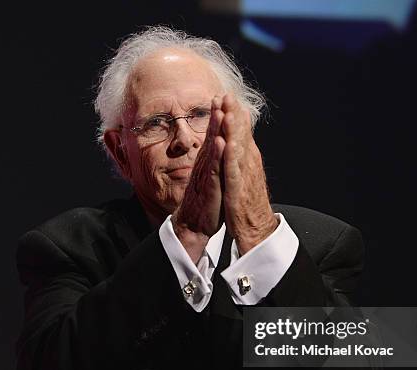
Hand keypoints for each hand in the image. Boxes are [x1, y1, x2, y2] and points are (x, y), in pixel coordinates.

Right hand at [172, 96, 225, 261]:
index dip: (217, 118)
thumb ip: (212, 161)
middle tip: (221, 96)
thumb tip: (217, 144)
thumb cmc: (203, 203)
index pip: (213, 136)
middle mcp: (204, 167)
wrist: (193, 227)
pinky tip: (223, 143)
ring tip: (221, 112)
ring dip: (216, 131)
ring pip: (212, 151)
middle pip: (211, 137)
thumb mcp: (209, 178)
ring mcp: (206, 177)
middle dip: (217, 117)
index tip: (222, 98)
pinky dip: (218, 157)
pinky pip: (214, 172)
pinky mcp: (209, 190)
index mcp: (206, 163)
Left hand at [220, 94, 277, 254]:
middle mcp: (248, 164)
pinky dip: (230, 154)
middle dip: (234, 113)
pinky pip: (233, 169)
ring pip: (239, 147)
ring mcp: (244, 175)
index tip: (226, 96)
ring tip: (228, 110)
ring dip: (234, 128)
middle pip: (241, 135)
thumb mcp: (243, 176)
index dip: (234, 114)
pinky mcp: (238, 188)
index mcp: (248, 160)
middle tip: (227, 94)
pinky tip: (226, 142)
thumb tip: (238, 142)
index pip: (241, 133)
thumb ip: (241, 159)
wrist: (255, 228)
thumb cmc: (247, 203)